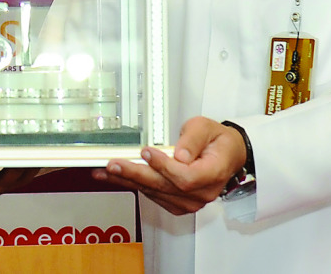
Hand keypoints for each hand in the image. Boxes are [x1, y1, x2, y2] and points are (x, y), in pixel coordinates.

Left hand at [92, 117, 246, 215]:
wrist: (225, 155)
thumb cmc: (217, 141)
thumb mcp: (206, 127)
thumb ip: (192, 139)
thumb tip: (179, 154)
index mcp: (213, 172)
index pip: (186, 177)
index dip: (164, 167)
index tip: (146, 152)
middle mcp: (202, 192)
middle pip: (165, 187)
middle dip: (136, 174)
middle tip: (113, 164)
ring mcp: (190, 201)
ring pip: (155, 192)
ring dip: (128, 180)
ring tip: (106, 171)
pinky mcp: (178, 203)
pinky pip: (154, 196)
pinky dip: (135, 185)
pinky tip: (118, 177)